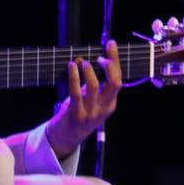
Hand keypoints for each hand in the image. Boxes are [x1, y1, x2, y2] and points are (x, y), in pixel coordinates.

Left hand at [45, 39, 121, 158]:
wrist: (65, 139)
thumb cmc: (77, 114)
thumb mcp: (90, 101)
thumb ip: (91, 85)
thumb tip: (86, 61)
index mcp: (110, 105)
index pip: (118, 80)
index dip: (115, 61)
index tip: (111, 45)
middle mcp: (103, 109)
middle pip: (115, 83)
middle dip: (110, 65)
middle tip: (100, 56)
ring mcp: (91, 113)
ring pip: (95, 87)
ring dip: (89, 71)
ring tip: (83, 62)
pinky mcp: (76, 115)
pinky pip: (76, 93)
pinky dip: (74, 77)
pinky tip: (71, 67)